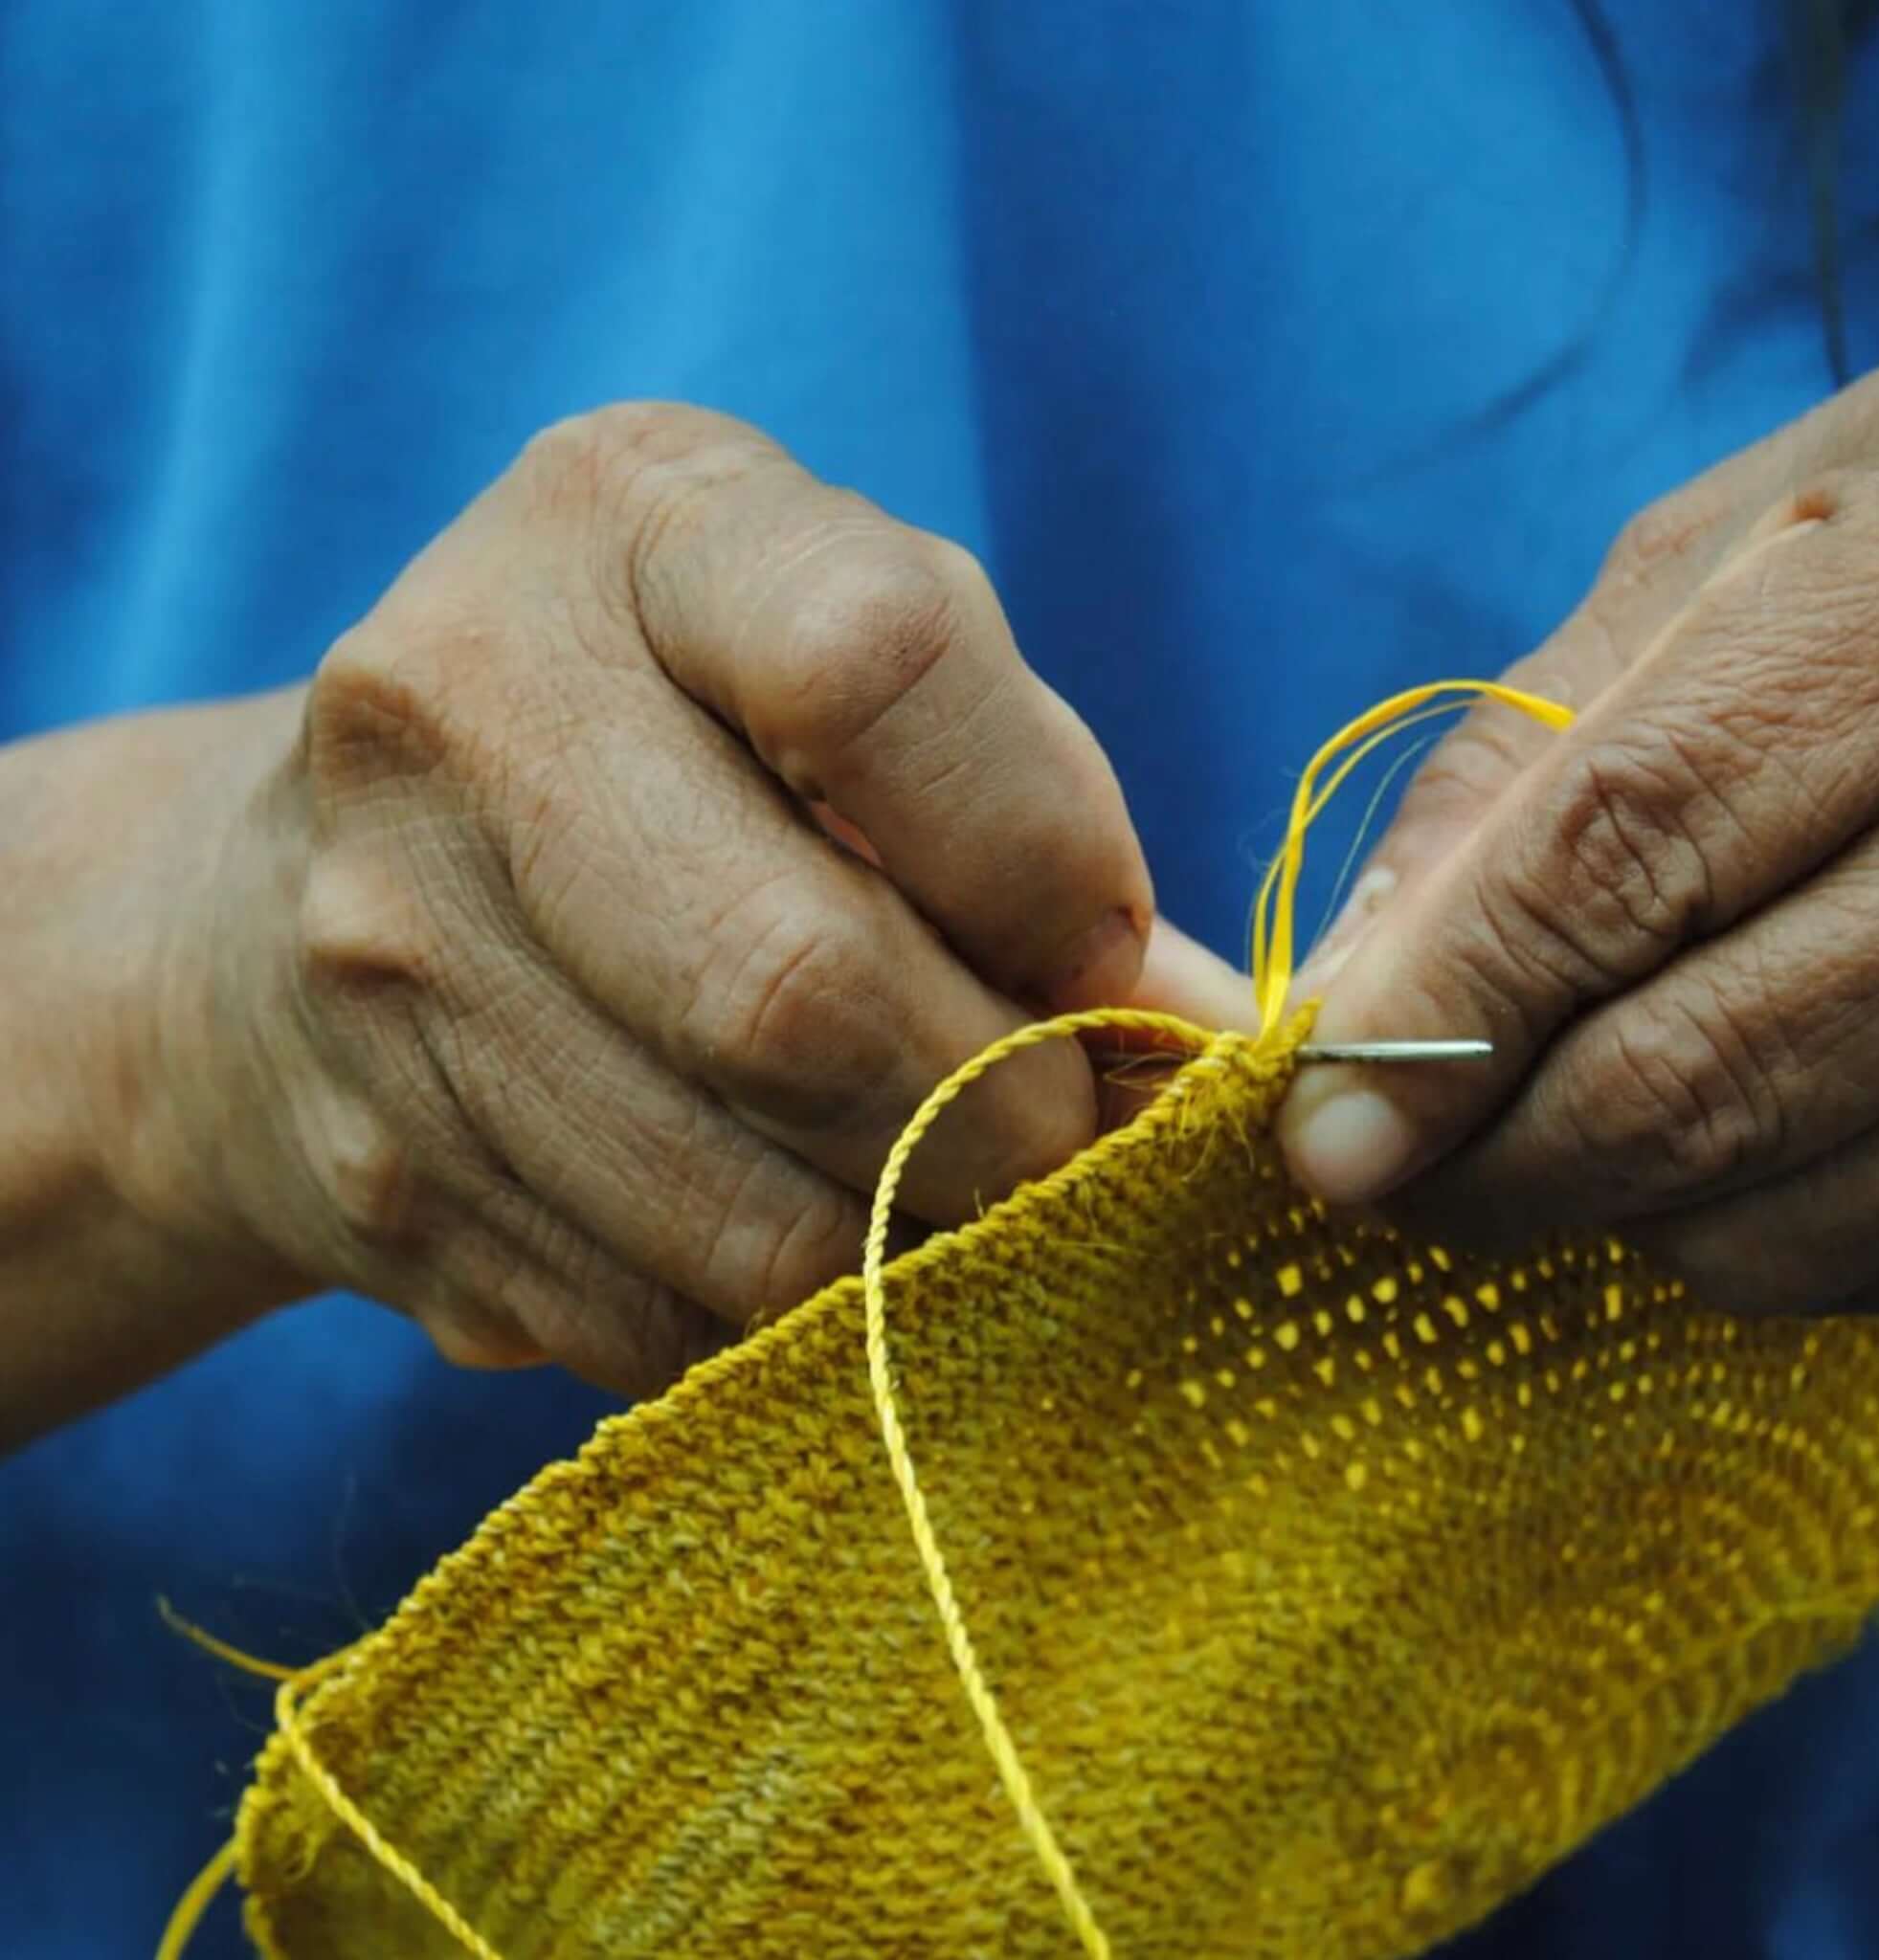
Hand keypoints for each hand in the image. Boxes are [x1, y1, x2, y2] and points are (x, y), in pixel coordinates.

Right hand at [142, 404, 1239, 1393]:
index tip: (1096, 953)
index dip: (1040, 853)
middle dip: (996, 1111)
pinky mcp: (374, 1171)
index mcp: (623, 523)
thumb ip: (1023, 808)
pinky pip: (663, 1322)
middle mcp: (458, 711)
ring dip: (909, 1246)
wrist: (302, 900)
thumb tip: (1214, 1043)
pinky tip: (798, 1237)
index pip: (871, 666)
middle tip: (1055, 1135)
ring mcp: (384, 955)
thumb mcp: (833, 677)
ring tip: (948, 1199)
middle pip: (796, 985)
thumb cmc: (668, 755)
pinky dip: (785, 1320)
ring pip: (740, 1212)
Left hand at [1278, 334, 1878, 1314]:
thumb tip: (1347, 985)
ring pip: (1793, 1215)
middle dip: (1496, 1163)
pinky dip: (1766, 1236)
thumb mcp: (1693, 576)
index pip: (1631, 848)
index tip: (1323, 1130)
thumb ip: (1513, 766)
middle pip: (1703, 1070)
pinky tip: (1735, 1146)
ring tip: (1564, 1129)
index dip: (1451, 1010)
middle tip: (1385, 1175)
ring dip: (1623, 1214)